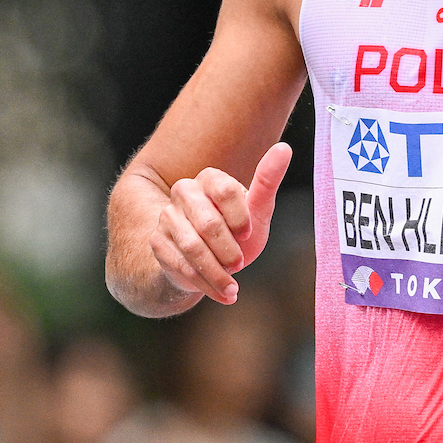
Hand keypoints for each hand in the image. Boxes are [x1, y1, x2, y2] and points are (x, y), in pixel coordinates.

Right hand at [149, 143, 292, 304]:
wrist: (211, 262)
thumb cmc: (238, 232)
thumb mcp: (258, 210)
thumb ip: (268, 181)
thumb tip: (285, 149)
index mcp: (209, 178)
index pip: (224, 190)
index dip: (240, 217)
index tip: (248, 234)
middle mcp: (184, 192)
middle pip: (207, 222)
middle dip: (228, 249)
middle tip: (241, 264)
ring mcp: (167, 217)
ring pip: (192, 246)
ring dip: (216, 272)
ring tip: (232, 287)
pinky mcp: (158, 242)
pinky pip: (180, 265)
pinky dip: (204, 284)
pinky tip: (221, 293)